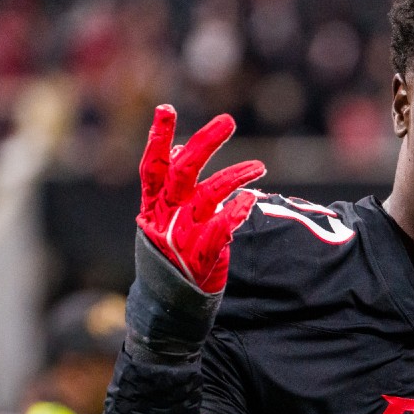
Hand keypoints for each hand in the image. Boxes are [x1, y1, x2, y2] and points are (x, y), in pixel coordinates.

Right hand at [137, 105, 265, 292]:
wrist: (168, 304)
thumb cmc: (170, 251)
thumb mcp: (166, 215)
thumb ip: (173, 184)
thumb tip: (180, 148)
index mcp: (153, 204)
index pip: (153, 165)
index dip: (158, 138)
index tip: (166, 108)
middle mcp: (164, 216)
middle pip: (181, 172)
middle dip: (204, 144)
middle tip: (228, 120)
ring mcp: (180, 236)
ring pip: (207, 196)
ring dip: (235, 176)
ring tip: (260, 166)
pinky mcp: (200, 257)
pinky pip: (219, 230)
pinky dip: (234, 213)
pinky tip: (250, 199)